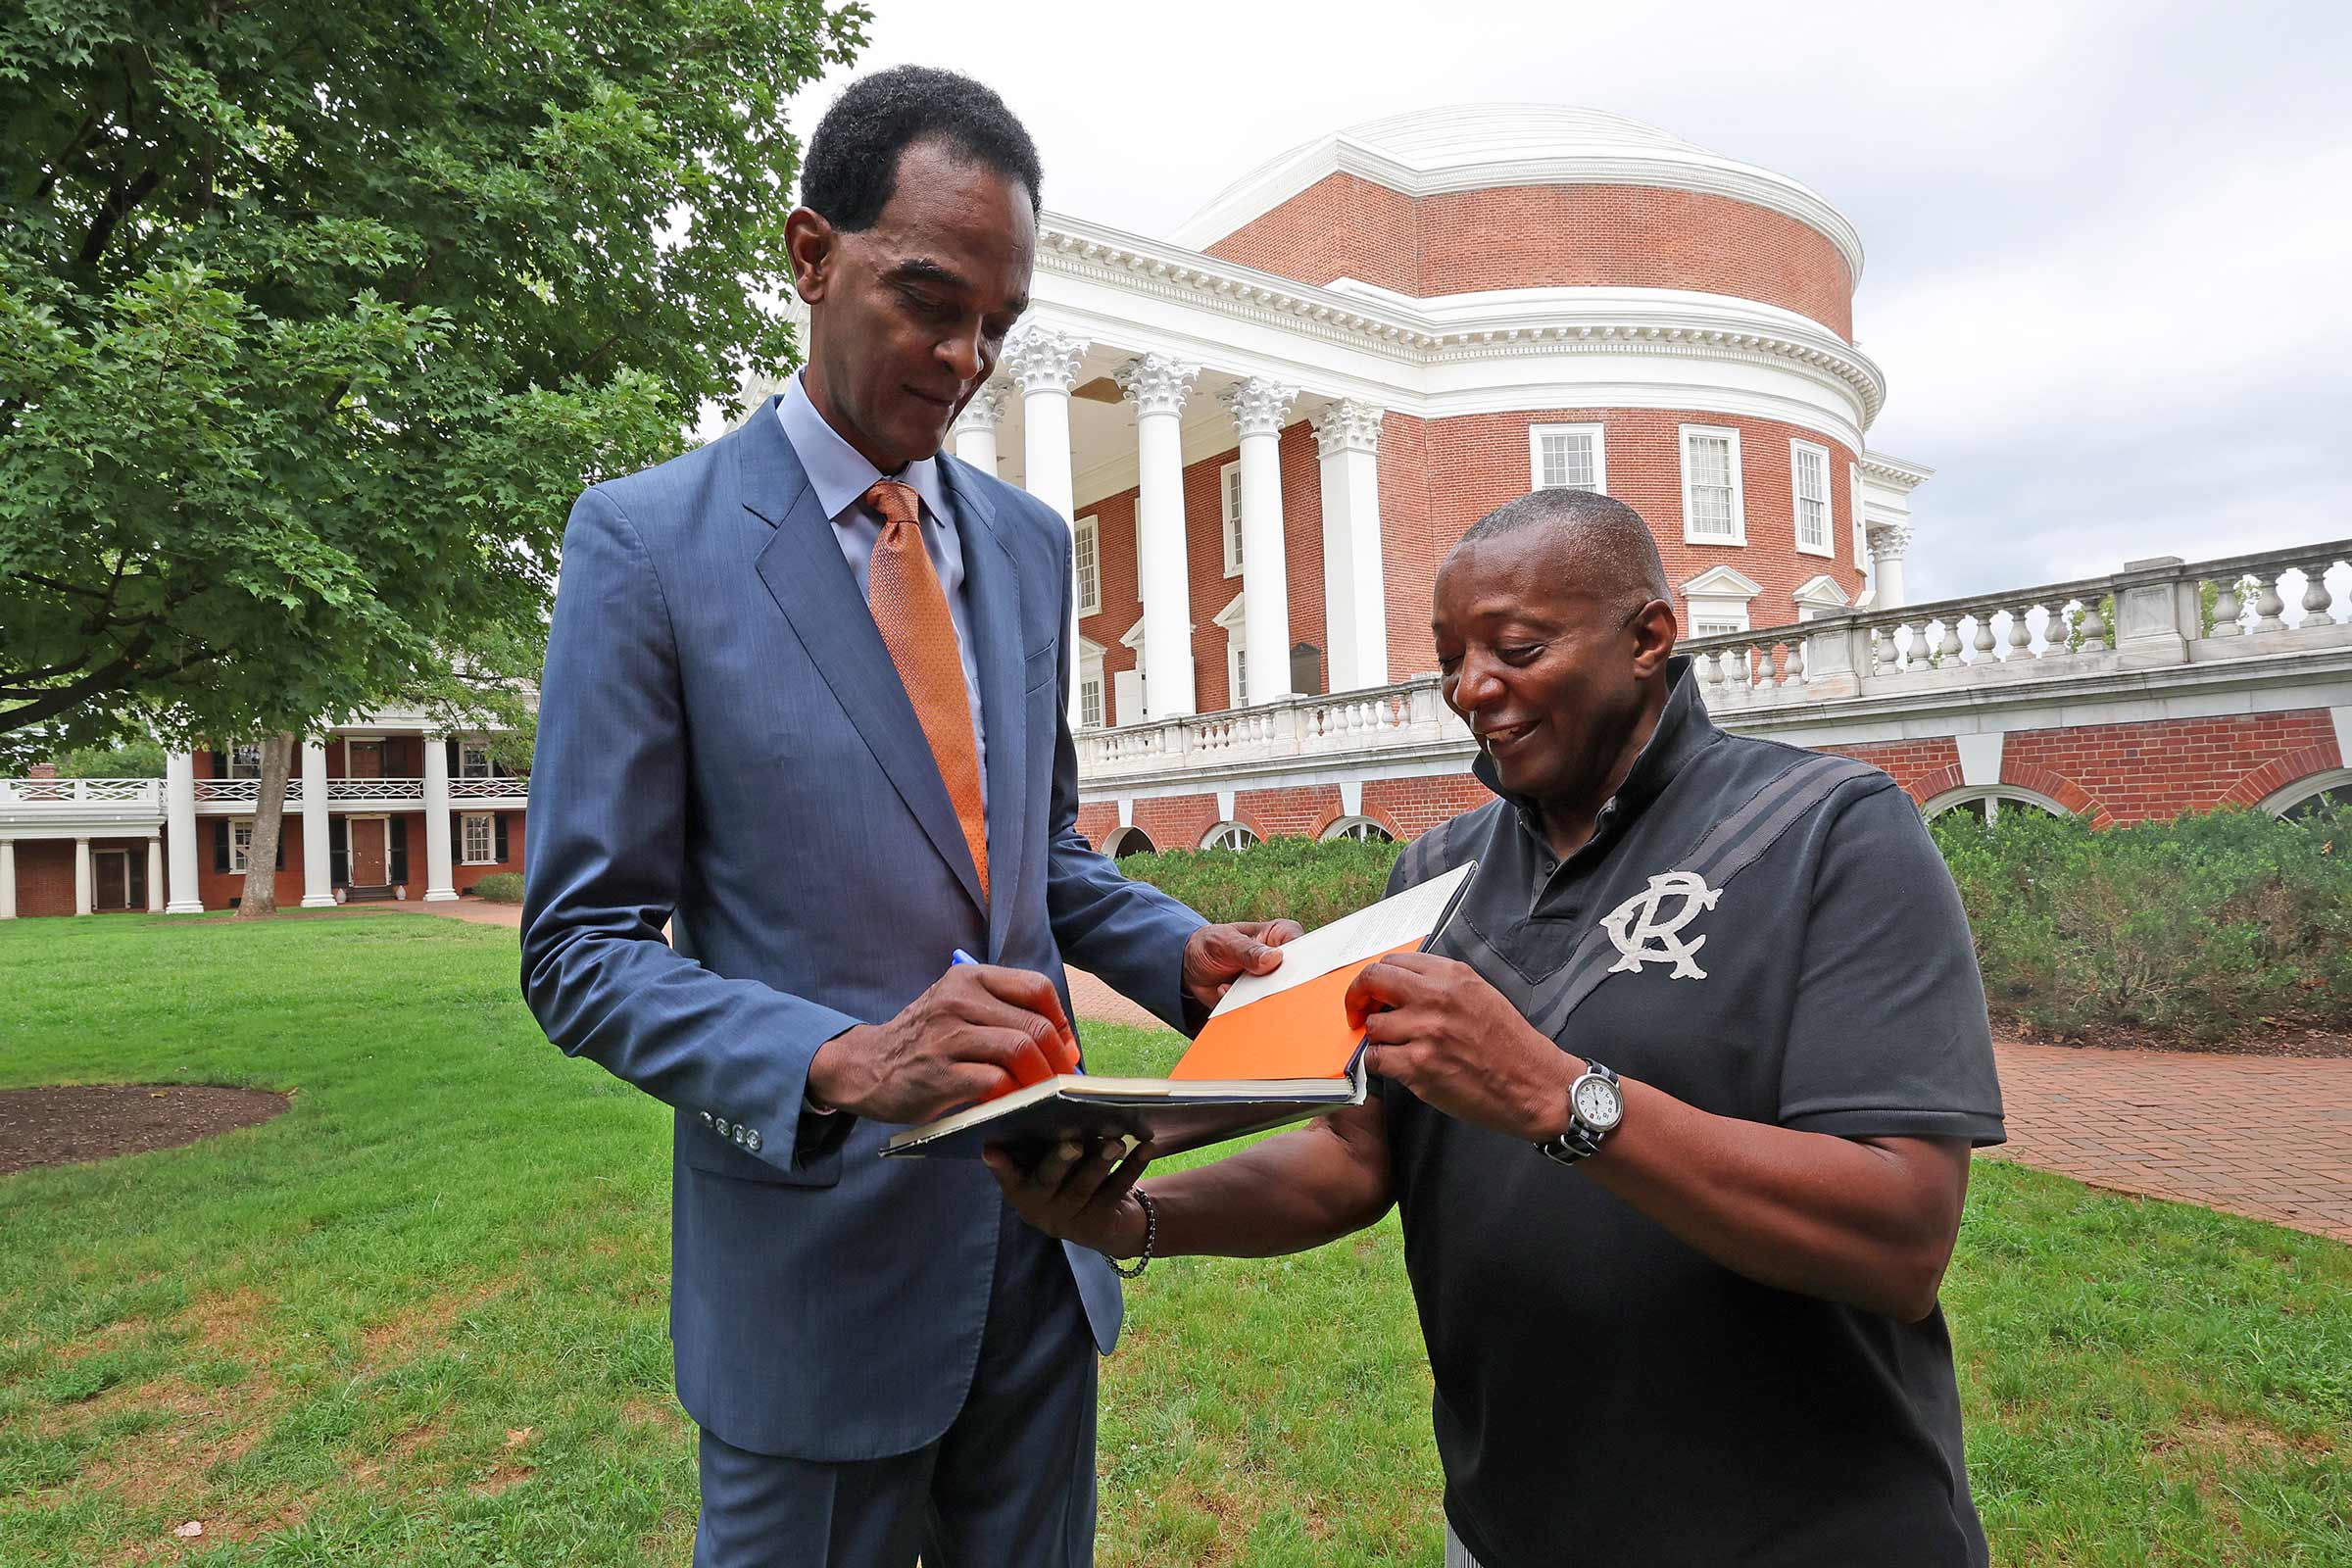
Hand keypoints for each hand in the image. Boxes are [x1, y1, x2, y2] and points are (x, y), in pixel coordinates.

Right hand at [807, 963, 1079, 1123]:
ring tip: (1044, 1094)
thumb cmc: (924, 1039)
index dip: (1061, 1021)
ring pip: (1019, 1049)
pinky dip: (1014, 1095)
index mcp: (968, 978)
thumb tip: (1062, 1043)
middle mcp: (958, 1000)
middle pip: (1034, 1024)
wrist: (867, 1065)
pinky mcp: (940, 1073)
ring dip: (1041, 1078)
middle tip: (1062, 1080)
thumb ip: (1000, 1012)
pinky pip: (995, 1081)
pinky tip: (1014, 1103)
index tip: (1066, 1047)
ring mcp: (947, 1036)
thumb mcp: (957, 1006)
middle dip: (1059, 1058)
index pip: (1036, 987)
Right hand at [983, 1136, 1154, 1256]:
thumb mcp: (1050, 1163)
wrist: (1105, 1222)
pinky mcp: (1100, 1224)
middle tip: (1072, 1143)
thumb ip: (1042, 1141)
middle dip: (1059, 1161)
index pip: (1007, 1174)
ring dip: (1099, 1163)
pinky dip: (1132, 1167)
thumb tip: (1047, 1101)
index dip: (999, 1165)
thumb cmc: (1069, 1177)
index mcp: (1020, 1189)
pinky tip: (1145, 1147)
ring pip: (1084, 1189)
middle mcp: (1039, 1210)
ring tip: (1115, 1142)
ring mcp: (1069, 1221)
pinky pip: (1116, 1192)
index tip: (991, 1150)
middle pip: (1047, 1182)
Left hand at [1181, 920, 1304, 1010]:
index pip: (1303, 947)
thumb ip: (1248, 951)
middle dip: (1284, 986)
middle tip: (1263, 985)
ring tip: (1235, 987)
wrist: (1187, 965)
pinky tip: (1223, 990)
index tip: (1290, 971)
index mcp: (1280, 936)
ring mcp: (1270, 983)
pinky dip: (1243, 1008)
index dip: (1303, 960)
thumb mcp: (1225, 942)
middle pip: (1297, 977)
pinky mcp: (1258, 1001)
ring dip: (1261, 1000)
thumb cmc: (1210, 943)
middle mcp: (1281, 960)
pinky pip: (1260, 1012)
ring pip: (1281, 998)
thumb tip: (1274, 959)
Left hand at [1344, 952, 1576, 1141]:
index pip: (1394, 962)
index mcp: (1452, 976)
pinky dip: (1381, 1064)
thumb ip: (1443, 986)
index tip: (1373, 993)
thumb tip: (1405, 987)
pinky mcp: (1419, 1066)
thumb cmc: (1512, 1046)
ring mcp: (1425, 1031)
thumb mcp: (1481, 995)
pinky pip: (1377, 1059)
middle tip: (1356, 1013)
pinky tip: (1398, 1068)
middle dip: (1356, 997)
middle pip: (1372, 981)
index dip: (1377, 979)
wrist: (1534, 1084)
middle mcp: (1436, 997)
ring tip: (1396, 1049)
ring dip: (1377, 1039)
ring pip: (1372, 1027)